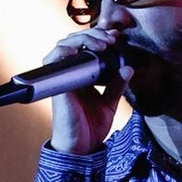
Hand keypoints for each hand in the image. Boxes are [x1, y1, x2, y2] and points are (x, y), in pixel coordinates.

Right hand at [43, 28, 133, 155]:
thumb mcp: (110, 102)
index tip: (116, 37)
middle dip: (94, 33)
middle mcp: (69, 73)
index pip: (86, 46)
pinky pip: (52, 61)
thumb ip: (117, 85)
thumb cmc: (91, 127)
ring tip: (101, 43)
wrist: (81, 147)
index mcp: (81, 75)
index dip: (99, 36)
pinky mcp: (56, 85)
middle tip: (111, 38)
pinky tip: (76, 50)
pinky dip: (62, 51)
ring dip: (82, 39)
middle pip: (75, 40)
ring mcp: (61, 78)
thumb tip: (129, 68)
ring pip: (63, 45)